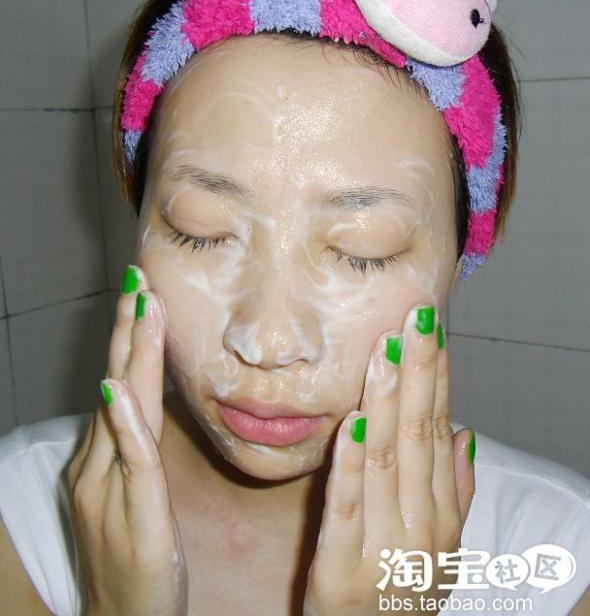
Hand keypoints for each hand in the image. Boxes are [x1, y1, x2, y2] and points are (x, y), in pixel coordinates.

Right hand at [66, 265, 187, 615]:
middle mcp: (100, 463)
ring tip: (141, 308)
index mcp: (108, 455)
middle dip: (128, 328)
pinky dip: (124, 424)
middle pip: (117, 382)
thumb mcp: (138, 493)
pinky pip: (130, 462)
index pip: (122, 383)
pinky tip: (119, 391)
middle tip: (138, 279)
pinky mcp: (133, 517)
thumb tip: (140, 406)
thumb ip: (136, 449)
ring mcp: (109, 489)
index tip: (144, 293)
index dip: (132, 338)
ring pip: (122, 409)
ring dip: (131, 356)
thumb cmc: (136, 557)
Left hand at [303, 303, 475, 614]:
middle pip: (417, 435)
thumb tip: (465, 431)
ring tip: (386, 349)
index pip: (439, 430)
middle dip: (417, 371)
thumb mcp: (442, 550)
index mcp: (442, 517)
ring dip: (385, 401)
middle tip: (415, 317)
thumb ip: (456, 492)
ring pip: (385, 460)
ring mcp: (381, 547)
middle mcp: (419, 527)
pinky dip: (349, 462)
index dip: (437, 378)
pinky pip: (346, 506)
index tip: (433, 331)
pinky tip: (351, 421)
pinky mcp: (339, 568)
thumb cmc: (405, 597)